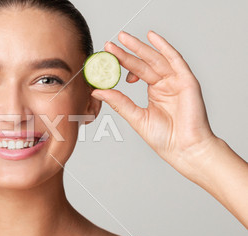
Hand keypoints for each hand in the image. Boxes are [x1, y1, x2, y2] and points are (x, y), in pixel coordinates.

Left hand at [91, 31, 217, 172]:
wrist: (184, 150)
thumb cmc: (165, 139)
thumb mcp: (136, 117)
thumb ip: (119, 102)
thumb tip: (98, 91)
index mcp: (155, 92)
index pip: (135, 72)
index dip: (121, 63)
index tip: (105, 57)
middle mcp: (166, 84)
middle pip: (144, 63)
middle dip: (127, 52)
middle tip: (110, 43)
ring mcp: (177, 81)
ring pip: (155, 59)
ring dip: (140, 47)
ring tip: (123, 38)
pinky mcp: (187, 81)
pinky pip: (175, 60)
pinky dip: (164, 47)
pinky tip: (151, 37)